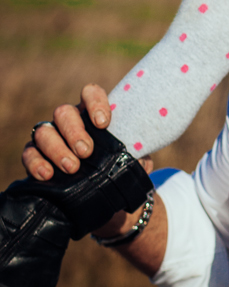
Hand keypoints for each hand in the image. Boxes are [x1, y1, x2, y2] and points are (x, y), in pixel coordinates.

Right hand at [21, 84, 154, 243]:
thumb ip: (137, 155)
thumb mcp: (132, 158)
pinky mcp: (35, 156)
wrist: (101, 193)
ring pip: (44, 131)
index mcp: (93, 113)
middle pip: (64, 113)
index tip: (103, 123)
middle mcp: (69, 120)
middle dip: (74, 131)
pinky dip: (36, 163)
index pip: (90, 93)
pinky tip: (47, 175)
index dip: (95, 103)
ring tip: (72, 168)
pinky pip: (29, 154)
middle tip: (86, 152)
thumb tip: (141, 162)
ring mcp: (50, 136)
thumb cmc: (118, 166)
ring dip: (56, 149)